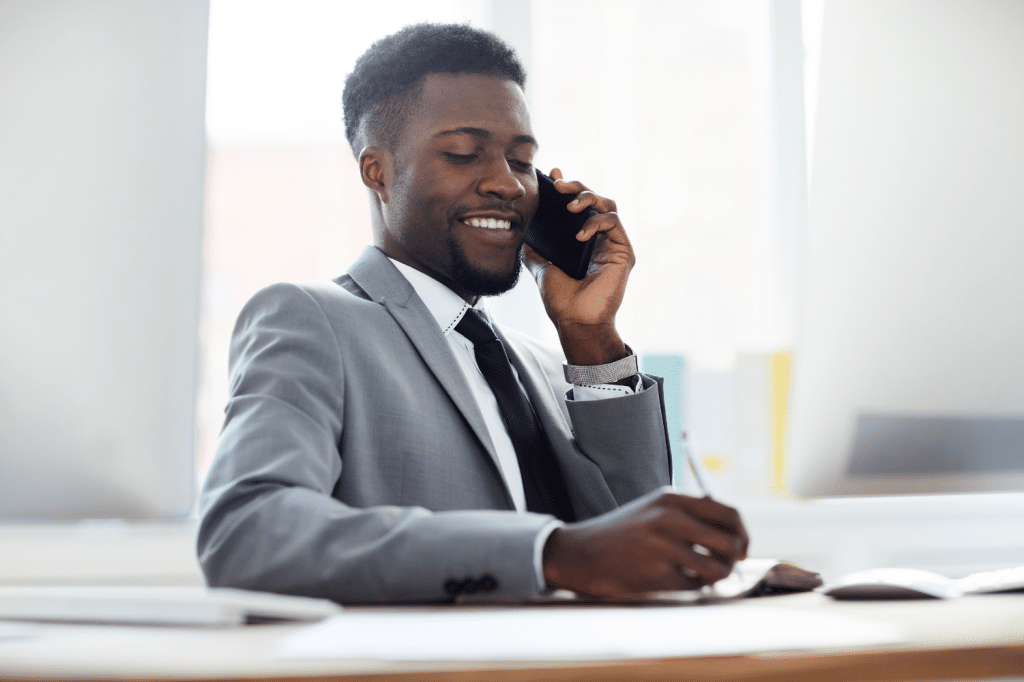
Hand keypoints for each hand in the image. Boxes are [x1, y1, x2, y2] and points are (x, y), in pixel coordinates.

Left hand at [523, 168, 634, 365]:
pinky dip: (597, 222)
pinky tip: (580, 233)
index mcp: (584, 241)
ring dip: (589, 198)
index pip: (579, 206)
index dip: (569, 188)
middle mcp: (601, 239)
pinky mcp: (625, 252)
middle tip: (559, 184)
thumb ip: (535, 250)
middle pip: (595, 200)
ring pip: (608, 206)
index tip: (553, 176)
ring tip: (570, 204)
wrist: (575, 322)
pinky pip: (614, 224)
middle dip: (577, 187)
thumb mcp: (542, 267)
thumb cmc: (561, 300)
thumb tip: (521, 233)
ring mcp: (614, 244)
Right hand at [542, 487, 748, 598]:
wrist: (580, 553)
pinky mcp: (655, 574)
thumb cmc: (621, 534)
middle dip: (734, 558)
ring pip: (716, 568)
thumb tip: (734, 530)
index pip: (728, 512)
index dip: (742, 532)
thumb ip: (688, 513)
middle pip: (729, 541)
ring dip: (717, 577)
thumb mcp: (652, 509)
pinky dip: (691, 587)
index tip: (742, 546)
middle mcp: (669, 519)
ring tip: (703, 576)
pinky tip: (677, 581)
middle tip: (726, 566)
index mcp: (671, 499)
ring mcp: (662, 547)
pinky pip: (693, 586)